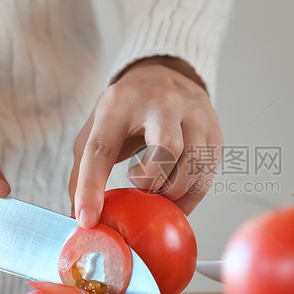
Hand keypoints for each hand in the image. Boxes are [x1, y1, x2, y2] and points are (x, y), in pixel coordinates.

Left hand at [69, 57, 222, 226]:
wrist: (165, 74)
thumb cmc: (127, 109)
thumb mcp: (97, 128)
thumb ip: (82, 172)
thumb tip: (79, 217)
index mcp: (120, 103)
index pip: (103, 148)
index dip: (92, 188)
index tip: (87, 218)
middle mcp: (161, 103)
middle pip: (166, 149)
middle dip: (152, 181)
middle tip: (139, 186)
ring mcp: (193, 115)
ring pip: (194, 164)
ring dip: (174, 191)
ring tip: (159, 189)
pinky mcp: (213, 132)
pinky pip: (207, 174)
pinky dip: (190, 194)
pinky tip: (176, 192)